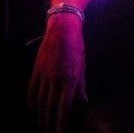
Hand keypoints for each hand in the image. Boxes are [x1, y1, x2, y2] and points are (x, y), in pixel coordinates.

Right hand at [28, 14, 87, 132]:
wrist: (62, 30)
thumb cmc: (76, 46)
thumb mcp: (83, 65)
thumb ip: (81, 85)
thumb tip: (83, 101)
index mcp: (70, 78)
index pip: (65, 105)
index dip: (62, 120)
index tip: (60, 131)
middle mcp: (56, 79)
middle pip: (51, 106)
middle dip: (50, 121)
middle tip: (50, 131)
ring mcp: (44, 74)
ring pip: (41, 100)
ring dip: (41, 113)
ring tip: (42, 123)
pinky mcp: (36, 69)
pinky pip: (32, 88)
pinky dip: (31, 100)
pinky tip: (32, 107)